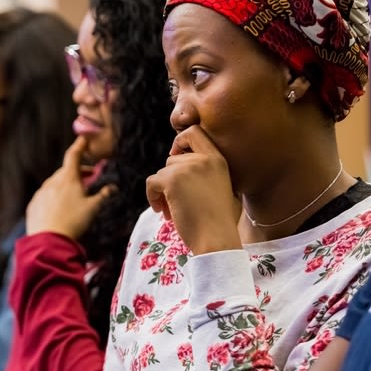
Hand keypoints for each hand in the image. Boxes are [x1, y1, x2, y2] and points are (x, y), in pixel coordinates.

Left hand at [26, 136, 114, 237]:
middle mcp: (52, 182)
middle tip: (90, 176)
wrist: (49, 240)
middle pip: (66, 171)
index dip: (79, 146)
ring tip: (76, 195)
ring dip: (66, 185)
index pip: (74, 156)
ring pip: (55, 184)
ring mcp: (41, 193)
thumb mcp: (93, 208)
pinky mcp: (34, 205)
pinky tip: (60, 208)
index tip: (83, 139)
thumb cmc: (74, 222)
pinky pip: (45, 196)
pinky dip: (54, 197)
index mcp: (68, 179)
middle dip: (79, 171)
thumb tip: (113, 187)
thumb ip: (103, 195)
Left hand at [145, 126, 241, 254]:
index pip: (194, 131)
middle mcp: (203, 159)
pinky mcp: (172, 180)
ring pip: (161, 173)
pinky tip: (163, 212)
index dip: (179, 142)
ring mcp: (187, 168)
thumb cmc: (218, 221)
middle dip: (170, 181)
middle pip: (172, 160)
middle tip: (176, 202)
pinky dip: (152, 197)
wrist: (217, 239)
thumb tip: (176, 161)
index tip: (175, 158)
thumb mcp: (219, 187)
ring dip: (162, 192)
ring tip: (173, 211)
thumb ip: (203, 172)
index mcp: (218, 159)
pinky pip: (152, 182)